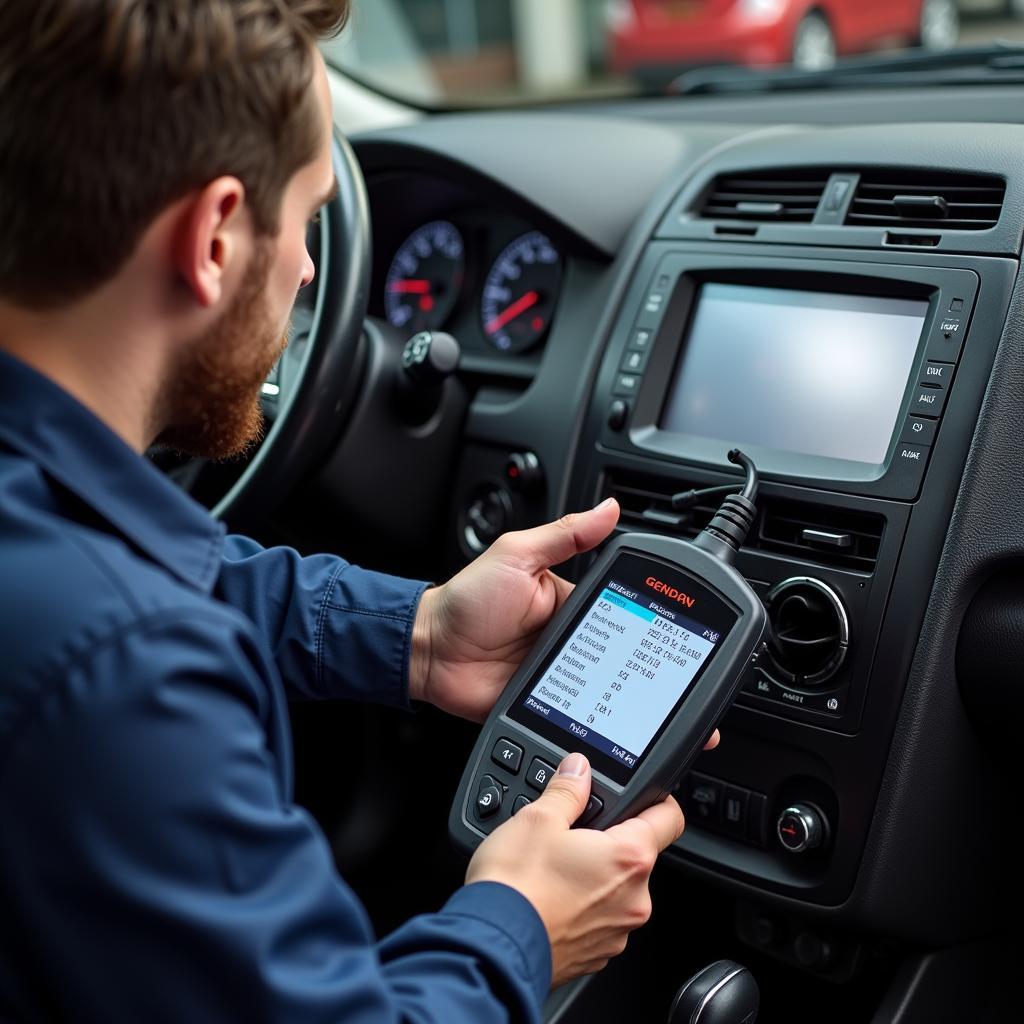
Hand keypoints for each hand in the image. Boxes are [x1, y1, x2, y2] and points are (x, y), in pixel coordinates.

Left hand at [410, 499, 620, 722]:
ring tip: (603, 684)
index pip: (611, 604)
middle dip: (617, 653)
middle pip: (608, 647)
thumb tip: (608, 509)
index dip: (629, 609)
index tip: (648, 615)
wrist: (429, 650)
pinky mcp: (542, 700)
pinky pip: (570, 709)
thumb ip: (564, 535)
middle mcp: (562, 634)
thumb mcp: (517, 555)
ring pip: (594, 682)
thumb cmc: (466, 600)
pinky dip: (578, 711)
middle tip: (617, 655)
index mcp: (565, 598)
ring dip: (599, 684)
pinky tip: (584, 709)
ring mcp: (553, 669)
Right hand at [466, 752, 682, 985]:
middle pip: (637, 855)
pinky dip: (580, 906)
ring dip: (593, 876)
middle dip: (608, 842)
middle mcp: (634, 899)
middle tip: (571, 835)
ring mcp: (616, 932)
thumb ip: (567, 789)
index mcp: (629, 858)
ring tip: (552, 870)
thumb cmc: (516, 887)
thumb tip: (578, 770)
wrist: (492, 948)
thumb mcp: (537, 818)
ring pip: (616, 889)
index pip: (669, 818)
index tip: (639, 796)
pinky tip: (549, 897)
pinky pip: (598, 919)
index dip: (655, 799)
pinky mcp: (596, 954)